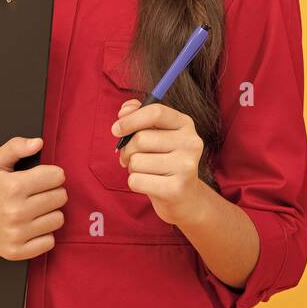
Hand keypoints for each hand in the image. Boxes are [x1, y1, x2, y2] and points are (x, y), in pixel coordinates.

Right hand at [0, 136, 66, 259]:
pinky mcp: (17, 251)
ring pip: (58, 219)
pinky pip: (49, 242)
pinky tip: (31, 227)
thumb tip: (38, 143)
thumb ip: (16, 147)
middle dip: (53, 192)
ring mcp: (17, 234)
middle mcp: (16, 211)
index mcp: (13, 186)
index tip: (44, 178)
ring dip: (49, 213)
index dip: (52, 175)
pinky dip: (44, 234)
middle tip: (38, 194)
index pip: (57, 177)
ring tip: (34, 210)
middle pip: (60, 197)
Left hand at [111, 100, 208, 226]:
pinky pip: (136, 180)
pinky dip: (134, 182)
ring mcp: (186, 166)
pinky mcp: (176, 189)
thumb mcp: (157, 134)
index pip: (156, 112)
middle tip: (130, 158)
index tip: (116, 129)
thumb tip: (125, 110)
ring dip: (132, 168)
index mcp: (185, 124)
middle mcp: (190, 143)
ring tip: (146, 171)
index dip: (131, 119)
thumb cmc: (165, 160)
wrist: (185, 198)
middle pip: (141, 139)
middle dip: (128, 150)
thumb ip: (139, 115)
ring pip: (136, 161)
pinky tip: (149, 184)